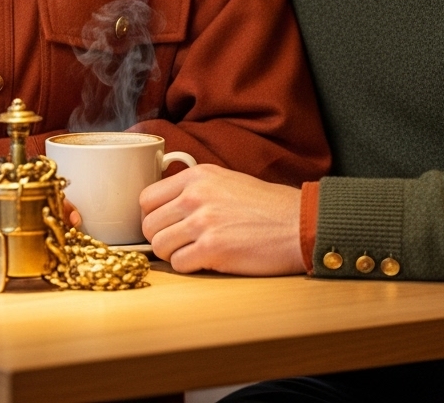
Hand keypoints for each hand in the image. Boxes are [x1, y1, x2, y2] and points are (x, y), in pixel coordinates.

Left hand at [139, 164, 303, 275]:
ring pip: (159, 246)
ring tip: (193, 253)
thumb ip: (194, 188)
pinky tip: (206, 262)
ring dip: (173, 254)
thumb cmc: (264, 206)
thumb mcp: (225, 180)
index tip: (163, 225)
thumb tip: (164, 207)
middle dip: (160, 238)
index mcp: (196, 175)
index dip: (152, 216)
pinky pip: (179, 265)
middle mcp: (195, 195)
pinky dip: (189, 268)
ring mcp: (203, 221)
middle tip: (179, 244)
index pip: (146, 197)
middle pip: (149, 224)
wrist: (297, 223)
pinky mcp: (213, 249)